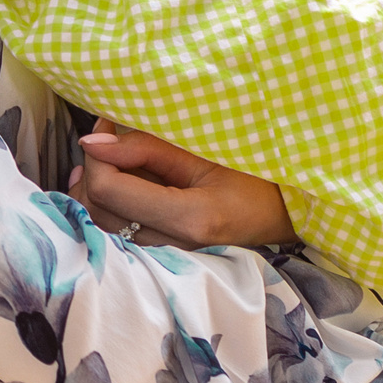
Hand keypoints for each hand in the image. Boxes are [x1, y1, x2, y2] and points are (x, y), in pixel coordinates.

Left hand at [67, 119, 295, 248]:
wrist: (290, 211)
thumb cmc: (258, 174)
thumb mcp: (207, 151)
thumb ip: (148, 148)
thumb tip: (93, 144)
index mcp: (190, 219)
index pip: (109, 190)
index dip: (98, 154)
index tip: (106, 125)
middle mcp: (175, 247)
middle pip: (98, 210)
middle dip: (93, 168)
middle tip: (108, 135)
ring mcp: (170, 257)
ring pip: (102, 224)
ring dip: (96, 187)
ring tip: (110, 155)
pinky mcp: (166, 256)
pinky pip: (119, 231)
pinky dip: (109, 204)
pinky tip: (117, 179)